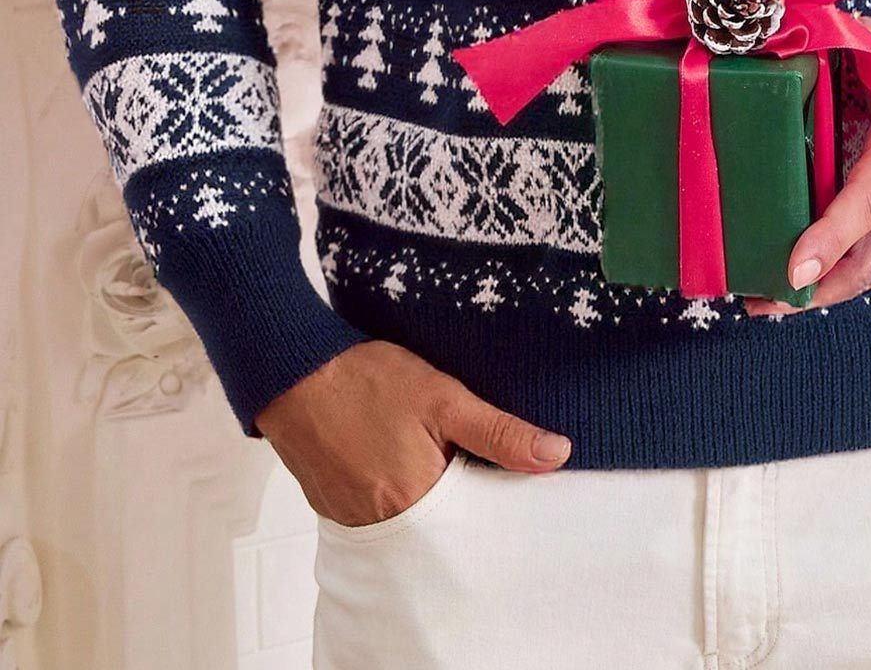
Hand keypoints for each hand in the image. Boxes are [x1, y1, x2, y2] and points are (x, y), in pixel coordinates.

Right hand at [255, 339, 571, 524]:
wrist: (292, 369)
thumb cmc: (366, 378)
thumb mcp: (445, 397)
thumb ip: (500, 432)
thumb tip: (556, 454)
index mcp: (417, 501)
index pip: (475, 518)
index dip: (493, 490)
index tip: (500, 465)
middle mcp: (383, 522)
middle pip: (441, 522)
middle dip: (457, 490)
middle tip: (458, 449)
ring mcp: (352, 516)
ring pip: (408, 515)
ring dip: (423, 489)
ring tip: (424, 447)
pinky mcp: (331, 504)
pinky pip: (374, 508)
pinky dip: (390, 486)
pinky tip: (393, 452)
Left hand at [743, 14, 870, 317]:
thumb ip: (825, 48)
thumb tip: (765, 50)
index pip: (868, 198)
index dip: (831, 237)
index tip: (794, 269)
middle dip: (822, 287)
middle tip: (765, 301)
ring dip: (831, 291)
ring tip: (774, 302)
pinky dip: (850, 276)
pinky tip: (812, 283)